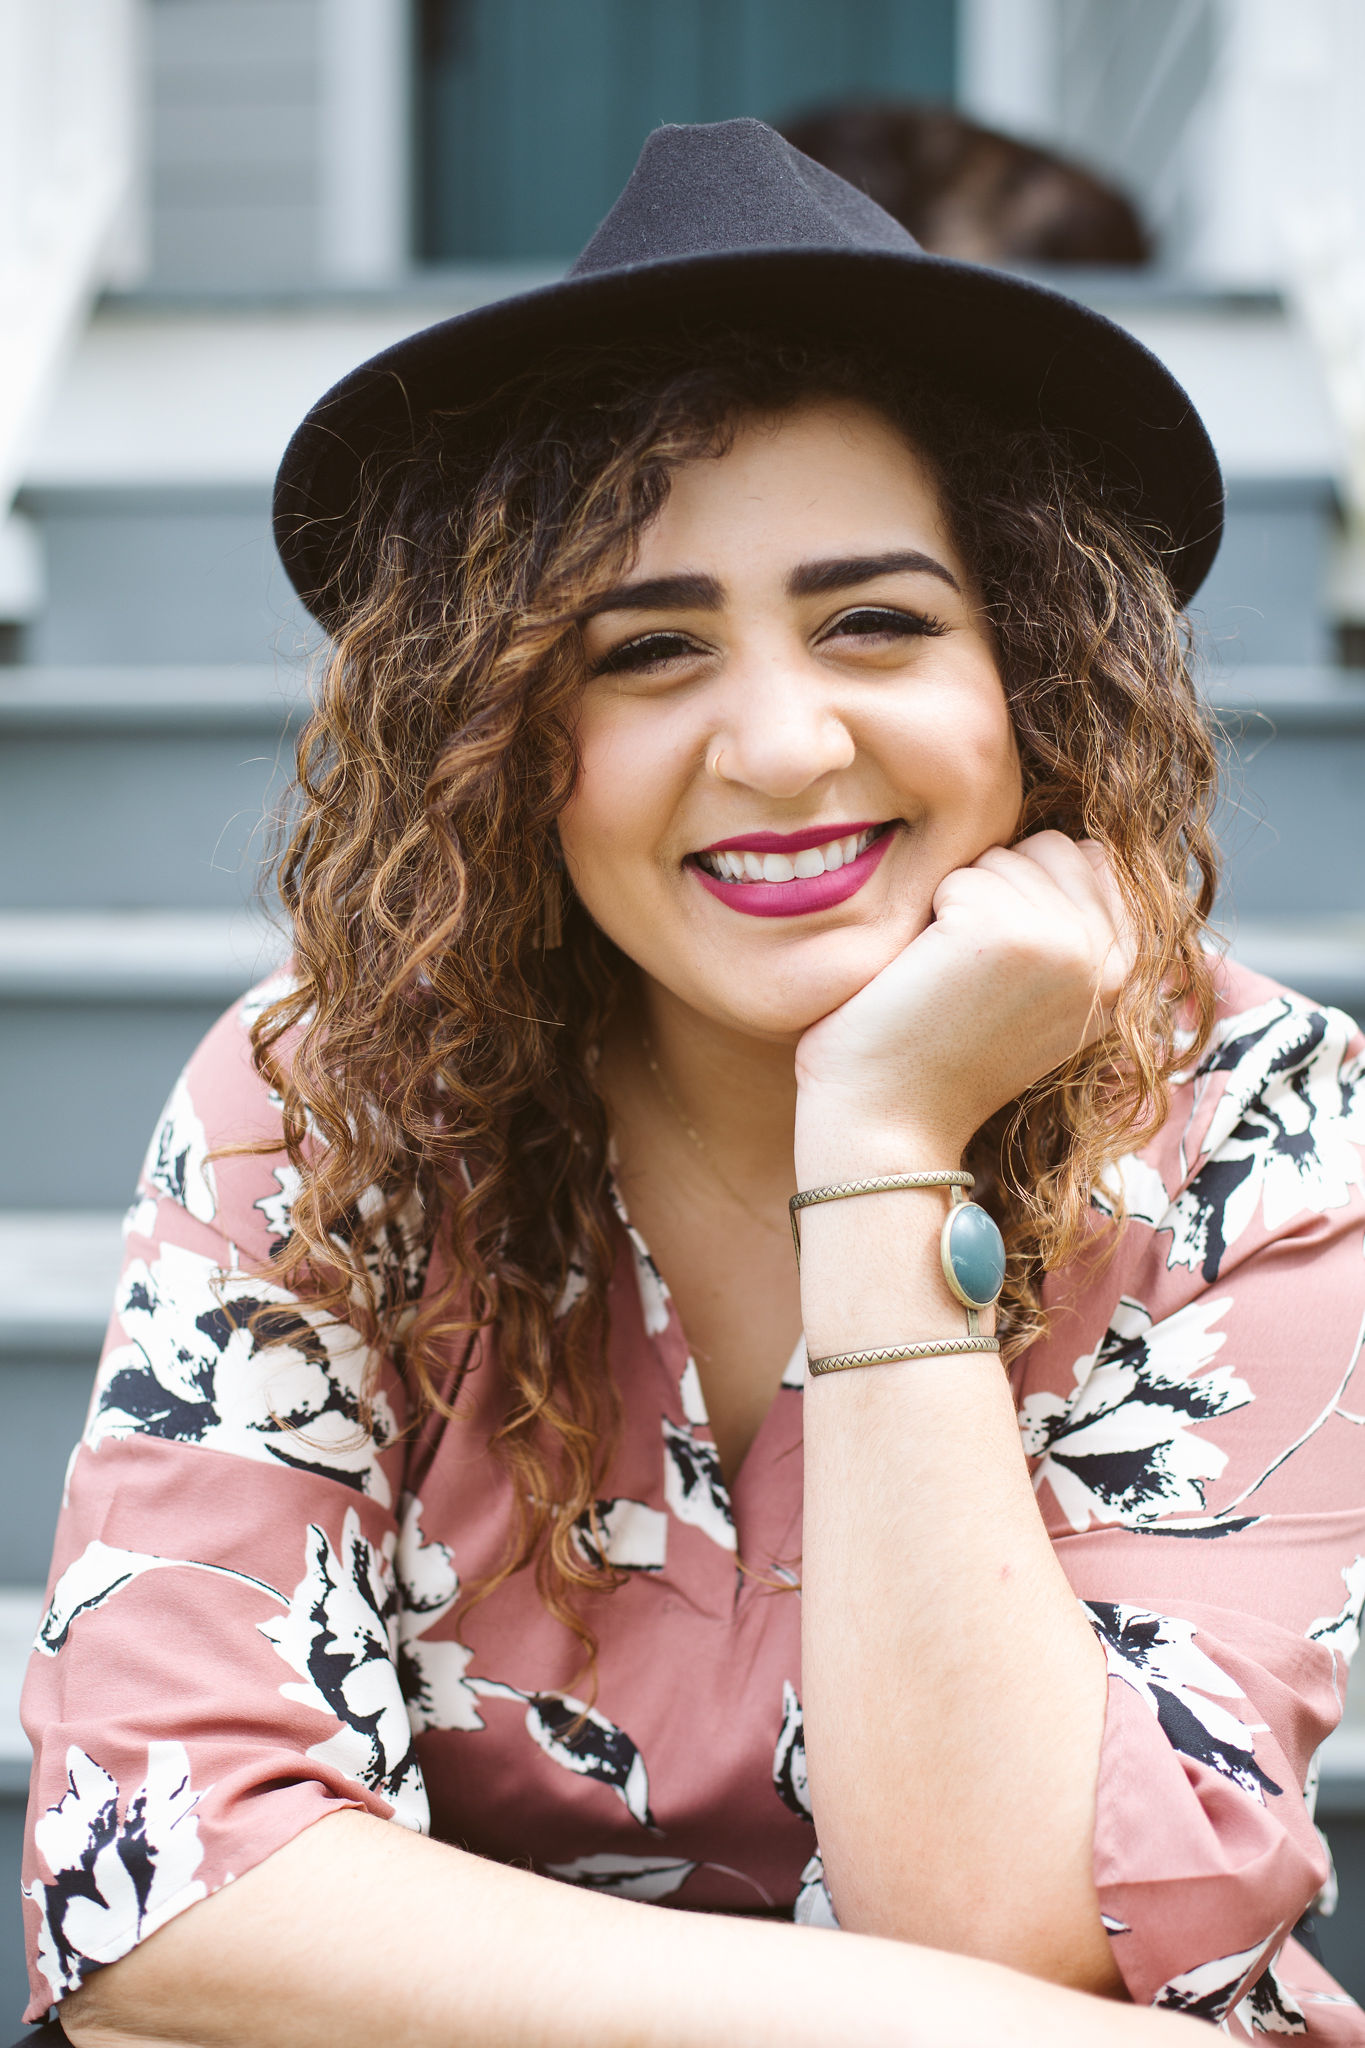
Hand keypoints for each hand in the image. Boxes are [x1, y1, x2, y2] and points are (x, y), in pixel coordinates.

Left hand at [794, 832, 1131, 1169]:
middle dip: (996, 888)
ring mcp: (1068, 946)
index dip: (1025, 889)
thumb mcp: (1041, 996)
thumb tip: (1088, 846)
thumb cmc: (942, 1053)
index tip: (996, 965)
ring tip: (952, 981)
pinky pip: (960, 875)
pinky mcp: (1009, 934)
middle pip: (1050, 848)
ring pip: (1004, 856)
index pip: (1090, 859)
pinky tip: (929, 980)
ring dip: (961, 904)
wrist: (887, 1124)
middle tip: (970, 975)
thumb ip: (1076, 928)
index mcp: (1128, 976)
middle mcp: (1115, 963)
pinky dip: (928, 916)